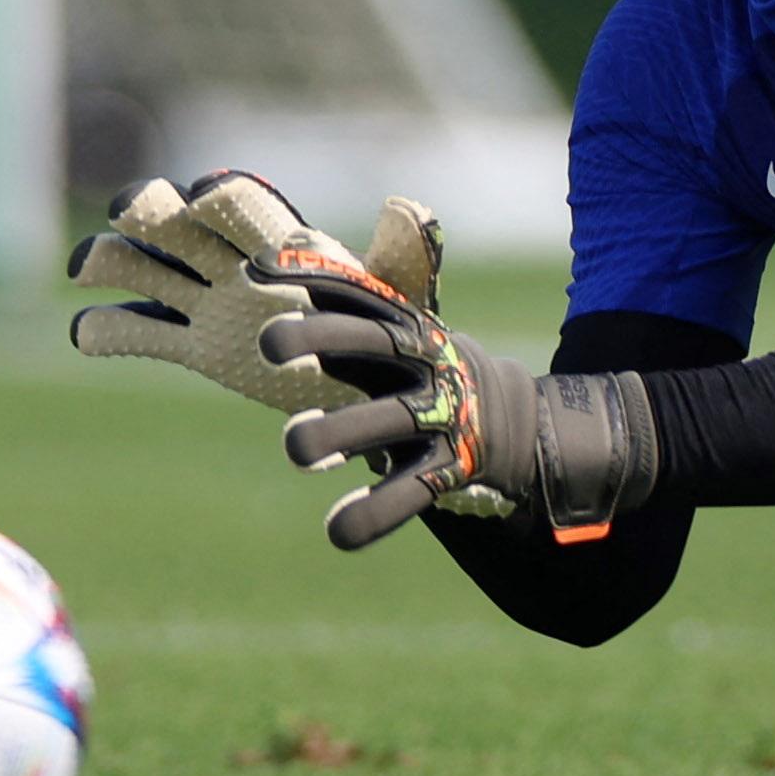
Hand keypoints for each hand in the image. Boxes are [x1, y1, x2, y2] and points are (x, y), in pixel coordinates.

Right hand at [67, 171, 440, 414]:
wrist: (370, 381)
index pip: (248, 208)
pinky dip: (110, 331)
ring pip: (149, 272)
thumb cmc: (388, 327)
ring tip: (86, 264)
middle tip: (128, 211)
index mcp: (284, 245)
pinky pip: (143, 335)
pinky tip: (83, 332)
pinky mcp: (195, 346)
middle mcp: (237, 263)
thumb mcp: (401, 296)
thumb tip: (408, 208)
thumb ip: (402, 256)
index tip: (208, 198)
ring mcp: (209, 303)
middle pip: (185, 226)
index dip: (226, 199)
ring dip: (114, 260)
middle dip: (154, 211)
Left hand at [256, 271, 660, 551]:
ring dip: (341, 431)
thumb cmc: (427, 373)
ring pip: (389, 420)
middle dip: (323, 338)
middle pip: (373, 343)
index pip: (357, 292)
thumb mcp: (398, 333)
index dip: (313, 277)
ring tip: (296, 446)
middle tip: (268, 344)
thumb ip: (350, 301)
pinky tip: (338, 531)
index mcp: (406, 327)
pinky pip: (411, 492)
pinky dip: (375, 513)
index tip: (258, 270)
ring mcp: (441, 414)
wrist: (516, 423)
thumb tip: (294, 244)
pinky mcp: (450, 467)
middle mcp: (424, 363)